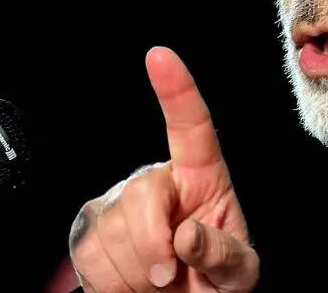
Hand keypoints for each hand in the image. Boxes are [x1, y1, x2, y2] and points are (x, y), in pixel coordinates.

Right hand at [69, 47, 258, 291]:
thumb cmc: (214, 283)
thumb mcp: (238, 274)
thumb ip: (223, 255)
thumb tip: (187, 236)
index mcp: (202, 179)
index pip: (191, 128)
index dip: (177, 90)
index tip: (160, 57)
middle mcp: (157, 181)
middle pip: (141, 196)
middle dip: (153, 247)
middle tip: (168, 279)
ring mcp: (119, 203)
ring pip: (112, 230)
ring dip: (135, 273)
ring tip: (155, 283)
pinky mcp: (90, 227)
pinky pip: (89, 253)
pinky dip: (111, 282)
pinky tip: (130, 284)